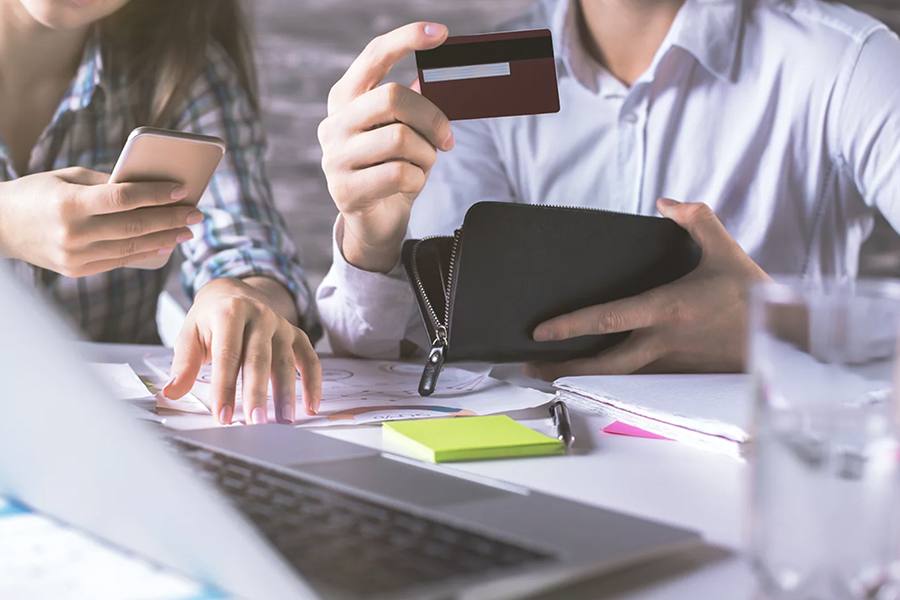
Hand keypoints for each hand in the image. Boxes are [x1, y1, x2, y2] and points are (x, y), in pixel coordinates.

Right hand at [0, 167, 201, 276]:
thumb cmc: (38, 193)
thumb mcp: (67, 177)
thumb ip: (107, 182)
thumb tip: (151, 185)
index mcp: (68, 204)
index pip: (123, 198)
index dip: (156, 194)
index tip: (183, 190)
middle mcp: (72, 233)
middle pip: (134, 226)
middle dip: (171, 219)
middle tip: (197, 213)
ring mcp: (75, 257)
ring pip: (132, 248)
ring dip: (166, 239)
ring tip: (188, 230)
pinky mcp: (78, 271)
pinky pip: (121, 261)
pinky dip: (147, 253)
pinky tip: (166, 244)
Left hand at [163, 278, 321, 424]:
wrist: (232, 292)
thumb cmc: (209, 320)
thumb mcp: (190, 335)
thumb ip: (184, 364)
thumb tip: (171, 393)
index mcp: (230, 312)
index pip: (228, 355)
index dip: (224, 387)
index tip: (222, 416)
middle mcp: (259, 315)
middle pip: (259, 359)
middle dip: (257, 393)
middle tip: (255, 422)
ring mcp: (281, 325)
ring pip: (286, 361)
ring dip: (286, 393)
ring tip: (283, 421)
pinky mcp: (295, 334)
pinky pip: (309, 358)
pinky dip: (313, 382)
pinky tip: (311, 406)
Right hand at [318, 22, 454, 272]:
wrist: (374, 223)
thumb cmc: (392, 170)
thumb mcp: (405, 132)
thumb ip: (415, 104)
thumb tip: (441, 75)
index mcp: (346, 99)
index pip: (373, 56)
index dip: (406, 39)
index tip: (440, 33)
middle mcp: (333, 124)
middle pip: (393, 97)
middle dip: (432, 117)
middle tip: (447, 139)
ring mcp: (335, 158)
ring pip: (400, 139)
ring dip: (426, 155)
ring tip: (423, 166)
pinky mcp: (346, 190)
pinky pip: (400, 173)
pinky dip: (417, 180)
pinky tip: (409, 185)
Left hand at [528, 199, 769, 378]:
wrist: (789, 337)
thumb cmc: (752, 293)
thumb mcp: (724, 247)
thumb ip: (695, 218)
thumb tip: (666, 202)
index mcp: (666, 310)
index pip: (608, 319)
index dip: (570, 325)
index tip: (539, 332)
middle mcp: (663, 343)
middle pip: (603, 365)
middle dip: (564, 368)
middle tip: (532, 367)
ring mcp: (671, 364)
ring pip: (618, 378)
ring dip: (584, 377)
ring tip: (552, 373)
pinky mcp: (682, 376)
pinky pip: (640, 380)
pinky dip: (613, 379)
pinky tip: (595, 374)